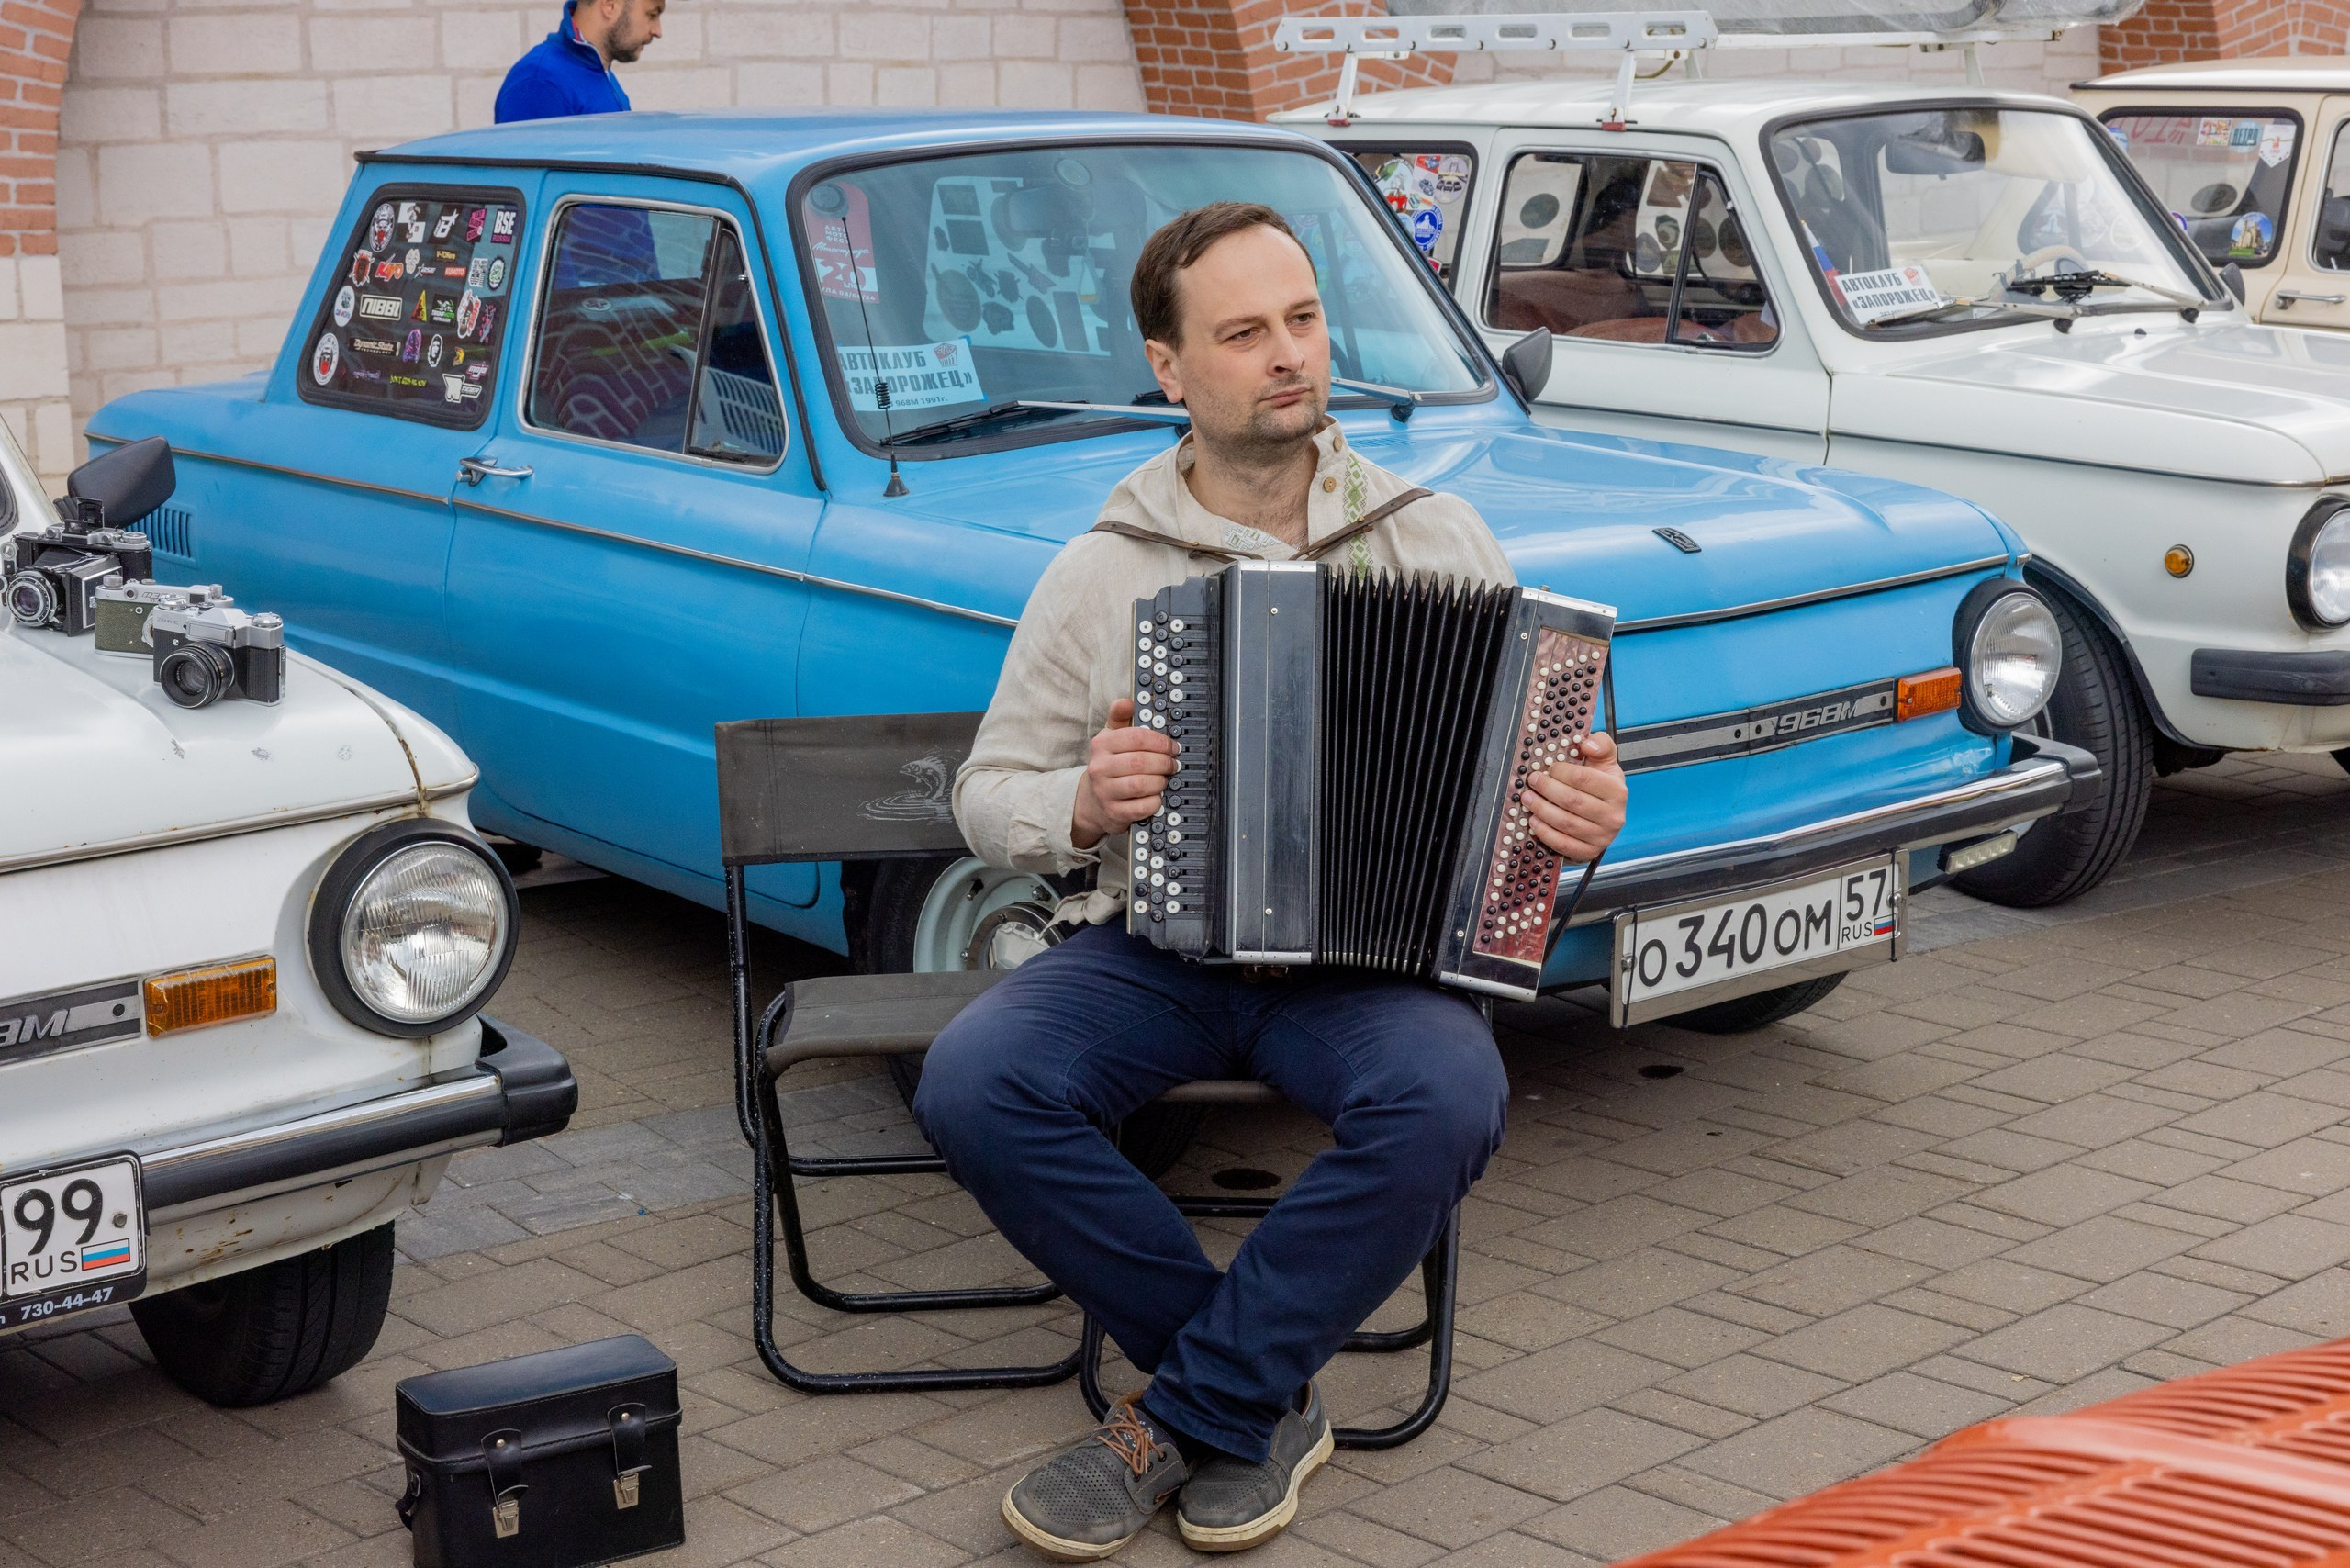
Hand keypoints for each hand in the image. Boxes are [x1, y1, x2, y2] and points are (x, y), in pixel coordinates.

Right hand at [1072, 698, 1177, 849]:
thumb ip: (1119, 718)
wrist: (1091, 802)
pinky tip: (1156, 797)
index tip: (1172, 747)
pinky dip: (1155, 802)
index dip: (1160, 741)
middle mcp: (1099, 768)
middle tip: (1173, 764)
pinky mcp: (1113, 813)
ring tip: (1164, 779)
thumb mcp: (1110, 739)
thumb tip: (1126, 701)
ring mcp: (1104, 792)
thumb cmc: (1109, 765)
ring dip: (1160, 782)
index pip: (1136, 737)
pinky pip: (1142, 807)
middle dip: (1164, 762)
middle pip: (1141, 761)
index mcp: (1101, 744)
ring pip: (1142, 784)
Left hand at [1522, 731, 1626, 862]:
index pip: (1584, 778)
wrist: (1606, 817)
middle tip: (1532, 781)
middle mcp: (1613, 816)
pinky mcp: (1589, 852)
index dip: (1561, 771)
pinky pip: (1563, 844)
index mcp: (1617, 791)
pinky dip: (1545, 832)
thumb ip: (1601, 745)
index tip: (1548, 767)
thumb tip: (1588, 744)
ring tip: (1528, 799)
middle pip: (1572, 800)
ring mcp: (1602, 836)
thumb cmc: (1601, 788)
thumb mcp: (1605, 763)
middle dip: (1546, 789)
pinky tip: (1534, 821)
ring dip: (1541, 809)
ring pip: (1565, 822)